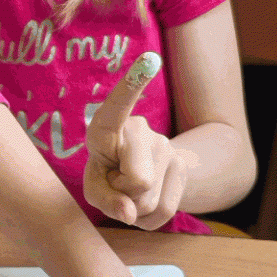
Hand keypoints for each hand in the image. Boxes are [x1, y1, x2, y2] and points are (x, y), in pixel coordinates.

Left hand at [84, 53, 196, 228]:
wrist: (144, 177)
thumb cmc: (107, 174)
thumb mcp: (94, 186)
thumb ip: (104, 199)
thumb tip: (129, 213)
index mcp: (107, 128)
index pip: (118, 107)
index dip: (132, 85)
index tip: (149, 59)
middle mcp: (140, 131)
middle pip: (137, 180)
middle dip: (122, 194)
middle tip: (116, 183)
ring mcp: (165, 148)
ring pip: (149, 199)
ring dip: (135, 207)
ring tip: (130, 190)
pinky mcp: (182, 169)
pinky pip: (165, 212)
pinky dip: (149, 218)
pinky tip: (145, 202)